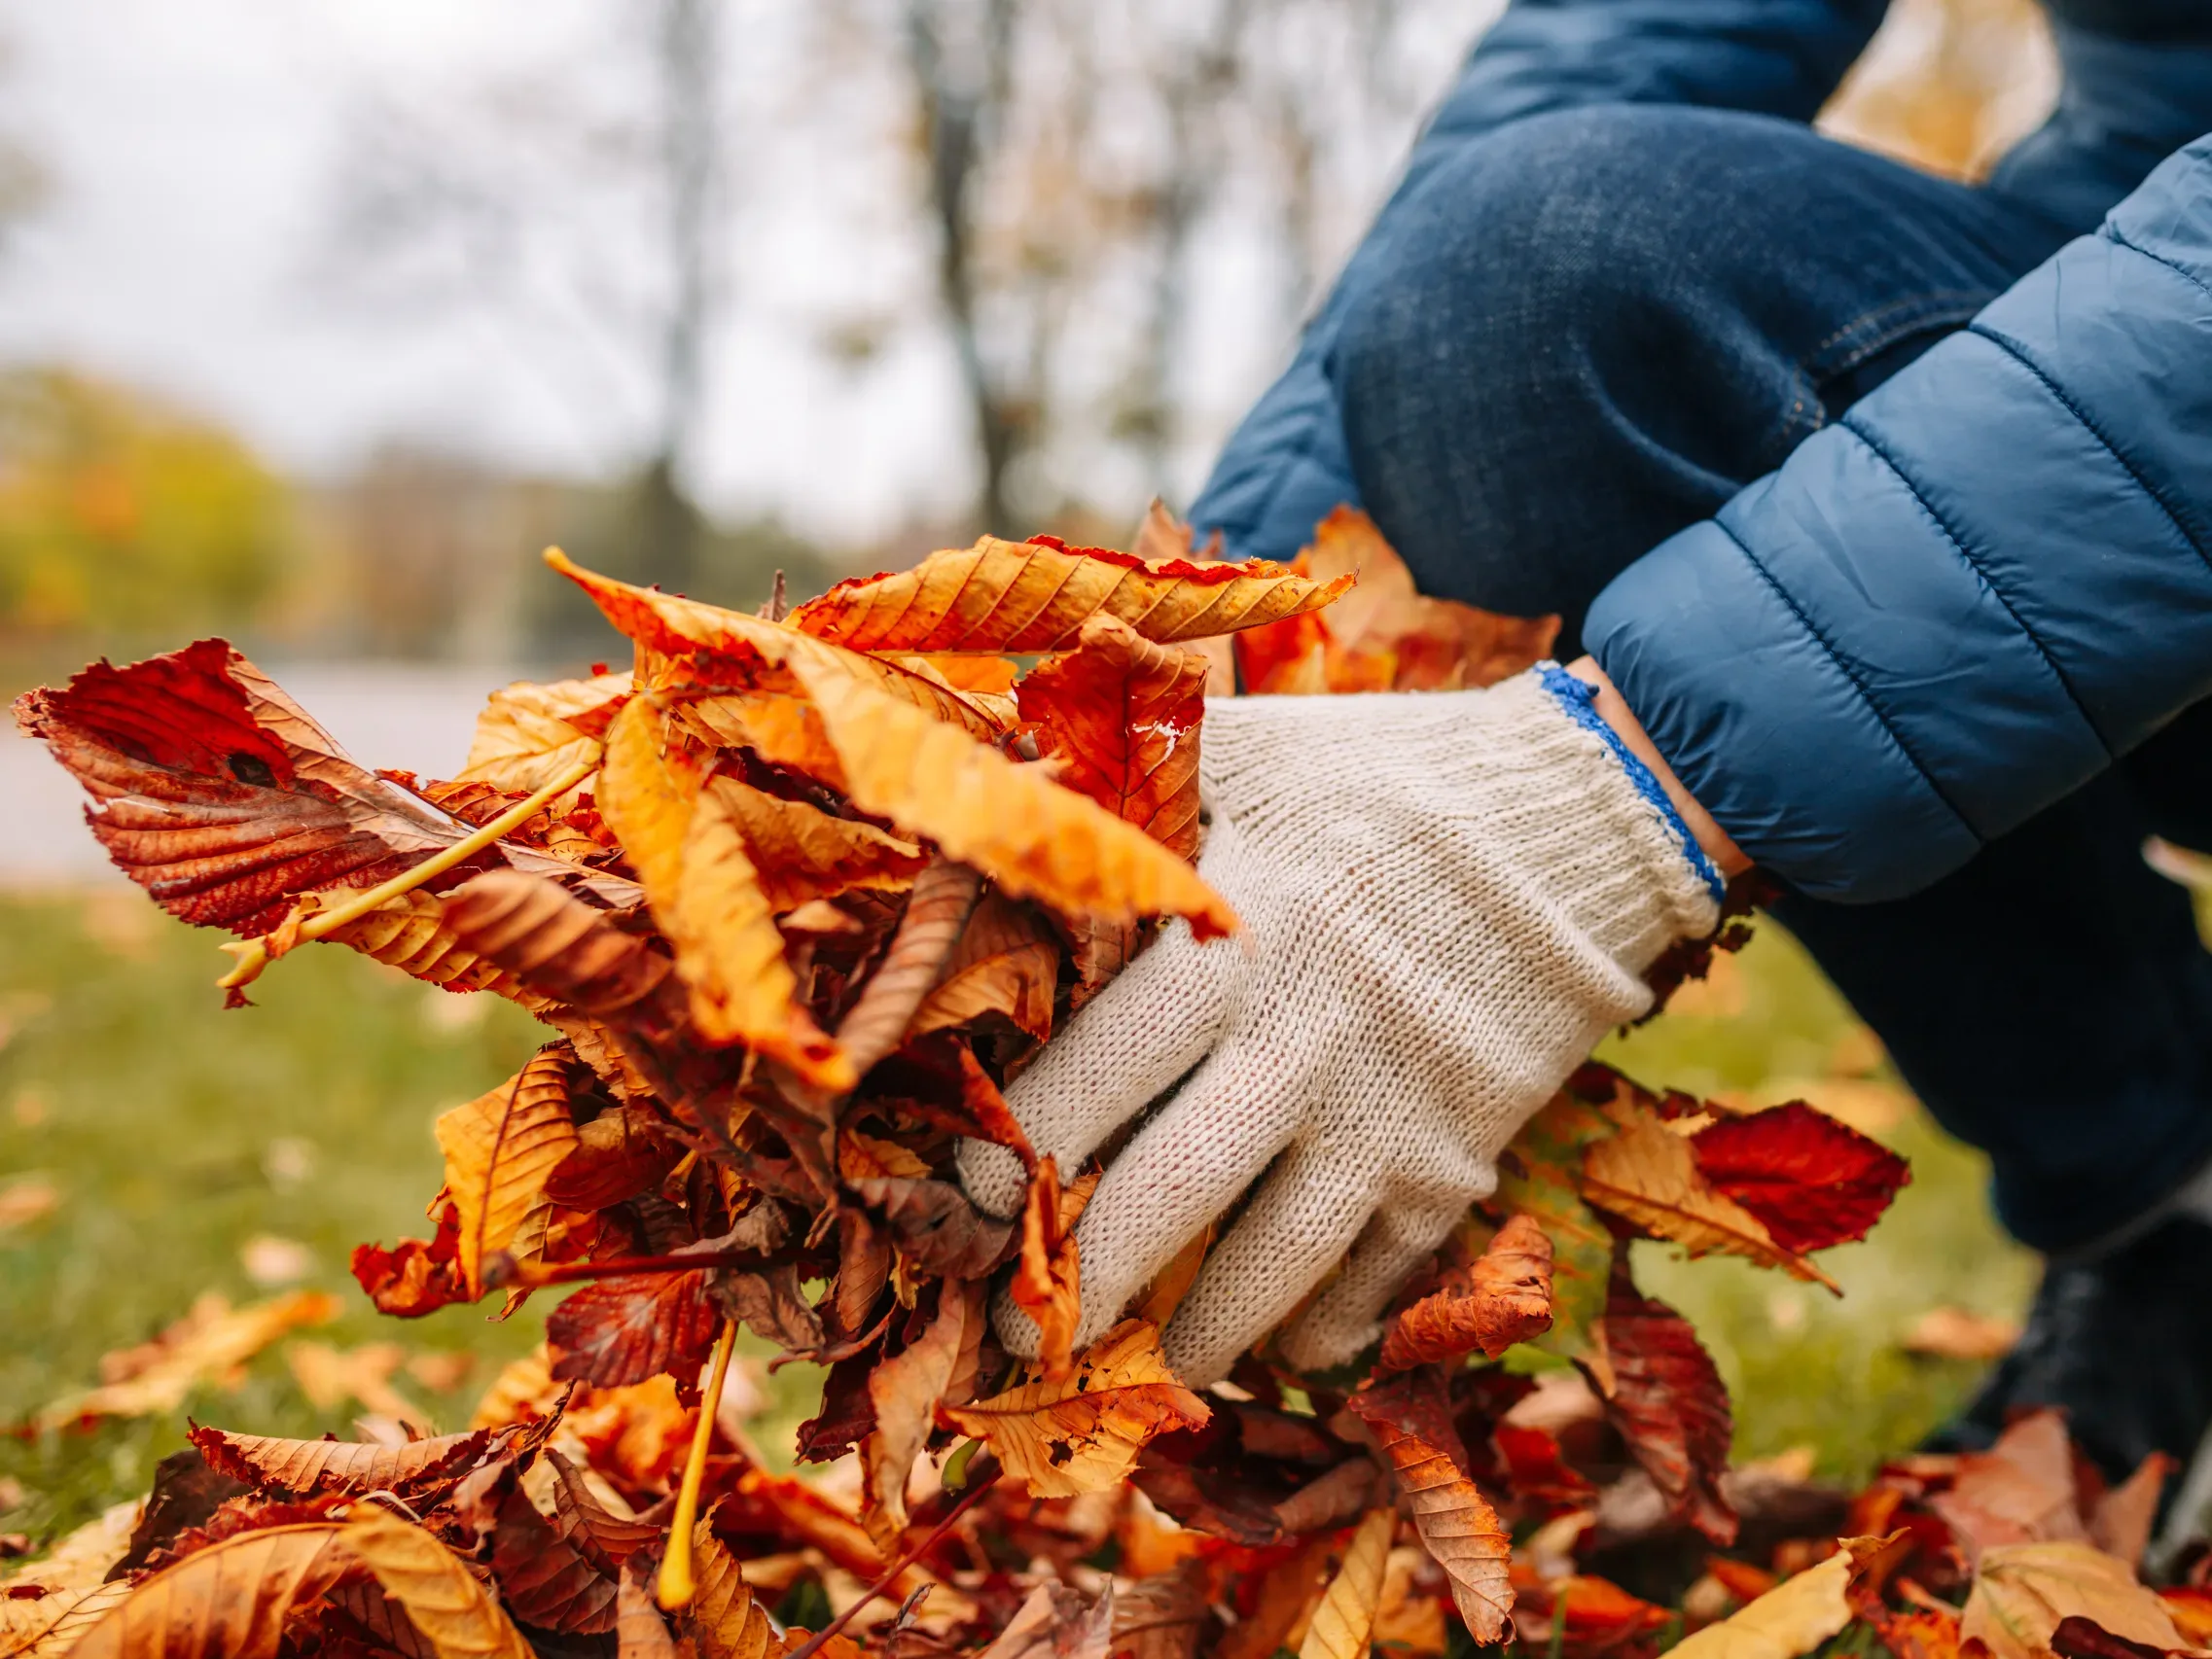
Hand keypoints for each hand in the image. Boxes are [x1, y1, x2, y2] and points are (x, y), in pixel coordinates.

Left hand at [958, 663, 1725, 1384]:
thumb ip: (1127, 773)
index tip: (959, 1202)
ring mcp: (1386, 1115)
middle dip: (1078, 1279)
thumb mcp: (1249, 750)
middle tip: (1012, 1334)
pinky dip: (1323, 1325)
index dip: (1018, 1152)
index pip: (1095, 1073)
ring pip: (1271, 1263)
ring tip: (1146, 1361)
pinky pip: (1378, 1276)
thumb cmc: (1383, 779)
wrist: (1579, 818)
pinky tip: (1278, 1342)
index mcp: (1232, 944)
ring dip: (1197, 1328)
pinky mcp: (1458, 1160)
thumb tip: (994, 765)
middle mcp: (1300, 1046)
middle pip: (1166, 1194)